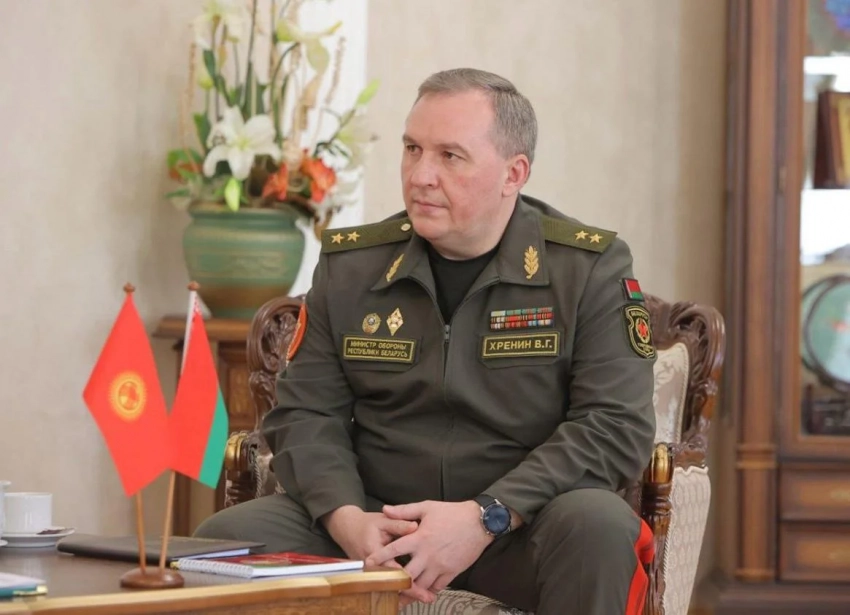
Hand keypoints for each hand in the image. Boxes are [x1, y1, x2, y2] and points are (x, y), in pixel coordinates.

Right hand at [321, 505, 437, 604]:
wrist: (347, 529)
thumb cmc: (366, 524)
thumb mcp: (383, 520)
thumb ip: (399, 524)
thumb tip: (416, 526)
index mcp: (373, 551)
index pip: (391, 569)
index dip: (407, 578)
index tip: (422, 586)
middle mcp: (370, 566)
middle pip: (391, 583)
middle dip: (409, 592)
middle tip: (427, 597)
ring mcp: (370, 573)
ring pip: (388, 587)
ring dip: (406, 593)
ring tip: (424, 597)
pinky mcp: (372, 575)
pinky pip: (385, 584)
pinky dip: (399, 588)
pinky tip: (412, 593)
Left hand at [365, 500, 491, 597]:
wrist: (479, 522)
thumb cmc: (452, 513)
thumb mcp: (427, 507)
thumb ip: (404, 511)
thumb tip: (385, 509)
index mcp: (420, 538)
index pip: (395, 550)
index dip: (380, 557)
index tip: (368, 563)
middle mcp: (428, 554)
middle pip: (407, 575)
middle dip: (394, 584)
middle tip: (382, 589)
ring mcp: (440, 565)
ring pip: (421, 585)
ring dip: (410, 591)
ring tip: (399, 597)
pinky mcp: (452, 572)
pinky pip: (437, 587)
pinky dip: (428, 591)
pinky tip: (421, 592)